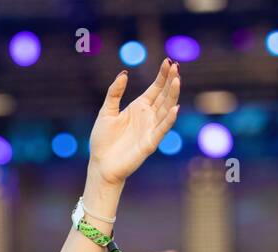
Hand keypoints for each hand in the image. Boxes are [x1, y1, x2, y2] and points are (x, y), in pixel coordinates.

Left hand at [88, 59, 180, 186]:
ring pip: (166, 109)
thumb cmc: (103, 140)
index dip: (162, 75)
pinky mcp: (150, 143)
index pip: (156, 88)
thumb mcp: (106, 112)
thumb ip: (115, 93)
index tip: (168, 61)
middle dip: (171, 81)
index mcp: (138, 107)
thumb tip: (124, 73)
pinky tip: (175, 108)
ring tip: (177, 80)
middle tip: (176, 66)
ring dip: (173, 95)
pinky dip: (169, 119)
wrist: (100, 164)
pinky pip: (162, 129)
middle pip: (164, 96)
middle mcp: (148, 116)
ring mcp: (150, 129)